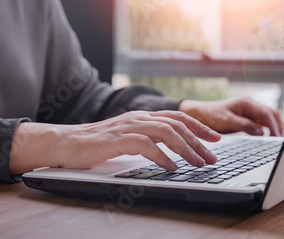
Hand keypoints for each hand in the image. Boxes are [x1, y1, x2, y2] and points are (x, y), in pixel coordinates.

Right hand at [9, 111, 220, 173]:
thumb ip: (148, 138)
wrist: (67, 142)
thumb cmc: (98, 144)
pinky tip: (172, 167)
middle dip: (199, 141)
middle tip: (213, 157)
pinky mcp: (117, 139)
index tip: (215, 139)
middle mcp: (139, 117)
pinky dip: (162, 156)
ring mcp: (128, 126)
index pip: (178, 117)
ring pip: (166, 133)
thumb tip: (172, 150)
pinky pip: (146, 145)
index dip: (199, 127)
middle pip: (177, 124)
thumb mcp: (129, 137)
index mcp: (143, 116)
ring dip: (186, 149)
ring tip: (198, 163)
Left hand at [179, 97, 283, 135]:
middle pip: (272, 114)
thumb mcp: (227, 121)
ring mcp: (251, 112)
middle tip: (280, 140)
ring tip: (277, 140)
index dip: (273, 125)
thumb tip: (261, 132)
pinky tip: (269, 138)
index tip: (276, 137)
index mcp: (247, 103)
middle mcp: (251, 105)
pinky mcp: (249, 118)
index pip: (266, 113)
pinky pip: (262, 123)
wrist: (202, 114)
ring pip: (269, 118)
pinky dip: (268, 129)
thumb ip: (244, 125)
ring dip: (274, 128)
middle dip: (278, 126)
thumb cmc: (212, 115)